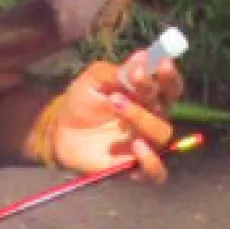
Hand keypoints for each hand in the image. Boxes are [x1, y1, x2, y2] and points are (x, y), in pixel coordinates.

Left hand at [46, 52, 183, 180]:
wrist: (60, 131)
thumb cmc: (82, 101)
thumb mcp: (94, 79)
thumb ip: (117, 71)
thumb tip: (142, 56)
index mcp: (147, 97)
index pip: (169, 87)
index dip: (169, 76)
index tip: (161, 62)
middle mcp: (151, 119)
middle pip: (168, 107)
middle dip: (152, 91)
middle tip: (134, 78)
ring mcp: (145, 144)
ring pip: (161, 133)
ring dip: (142, 116)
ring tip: (116, 103)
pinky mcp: (135, 167)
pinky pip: (156, 172)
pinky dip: (152, 161)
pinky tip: (137, 147)